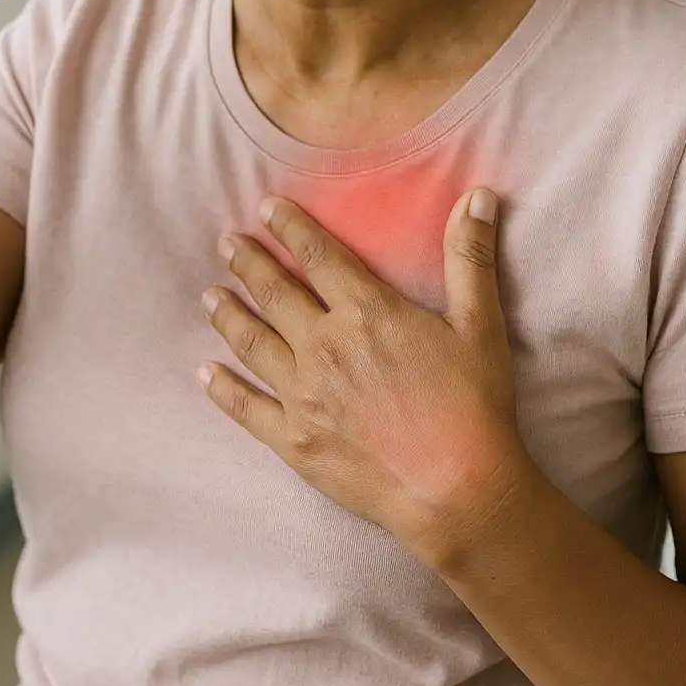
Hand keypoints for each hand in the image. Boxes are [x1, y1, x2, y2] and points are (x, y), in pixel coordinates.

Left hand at [197, 188, 535, 568]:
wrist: (457, 489)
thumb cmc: (473, 406)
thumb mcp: (480, 323)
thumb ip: (470, 256)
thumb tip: (479, 196)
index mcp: (365, 311)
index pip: (317, 256)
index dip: (289, 228)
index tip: (266, 208)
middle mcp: (323, 345)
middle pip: (275, 294)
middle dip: (248, 264)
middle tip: (226, 244)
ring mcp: (303, 394)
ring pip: (253, 343)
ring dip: (228, 315)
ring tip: (209, 296)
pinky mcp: (293, 440)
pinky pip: (247, 408)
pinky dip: (222, 389)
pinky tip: (205, 374)